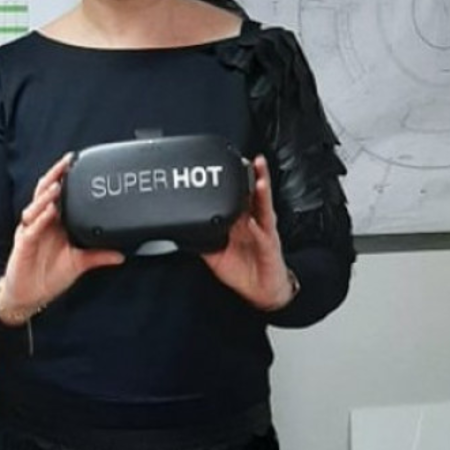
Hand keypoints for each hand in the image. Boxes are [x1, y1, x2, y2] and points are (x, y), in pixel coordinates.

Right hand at [0, 153, 123, 322]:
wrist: (28, 296)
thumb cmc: (48, 277)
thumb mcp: (79, 264)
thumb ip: (98, 256)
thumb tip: (121, 254)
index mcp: (53, 224)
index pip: (58, 195)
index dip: (64, 179)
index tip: (76, 164)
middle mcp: (41, 224)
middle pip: (45, 193)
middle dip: (54, 177)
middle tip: (66, 163)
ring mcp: (31, 232)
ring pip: (36, 207)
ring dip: (47, 196)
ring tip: (58, 185)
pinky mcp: (23, 245)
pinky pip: (32, 228)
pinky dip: (41, 219)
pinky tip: (49, 212)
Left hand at [202, 155, 296, 308]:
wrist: (261, 290)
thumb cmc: (242, 269)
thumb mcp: (214, 252)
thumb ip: (199, 238)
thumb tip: (179, 229)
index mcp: (239, 220)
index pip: (234, 195)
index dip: (230, 179)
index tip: (221, 163)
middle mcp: (252, 221)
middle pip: (251, 194)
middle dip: (248, 175)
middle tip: (242, 158)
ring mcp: (262, 231)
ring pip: (262, 206)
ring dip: (260, 190)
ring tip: (256, 174)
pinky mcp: (269, 246)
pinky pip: (264, 234)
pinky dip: (258, 226)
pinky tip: (252, 220)